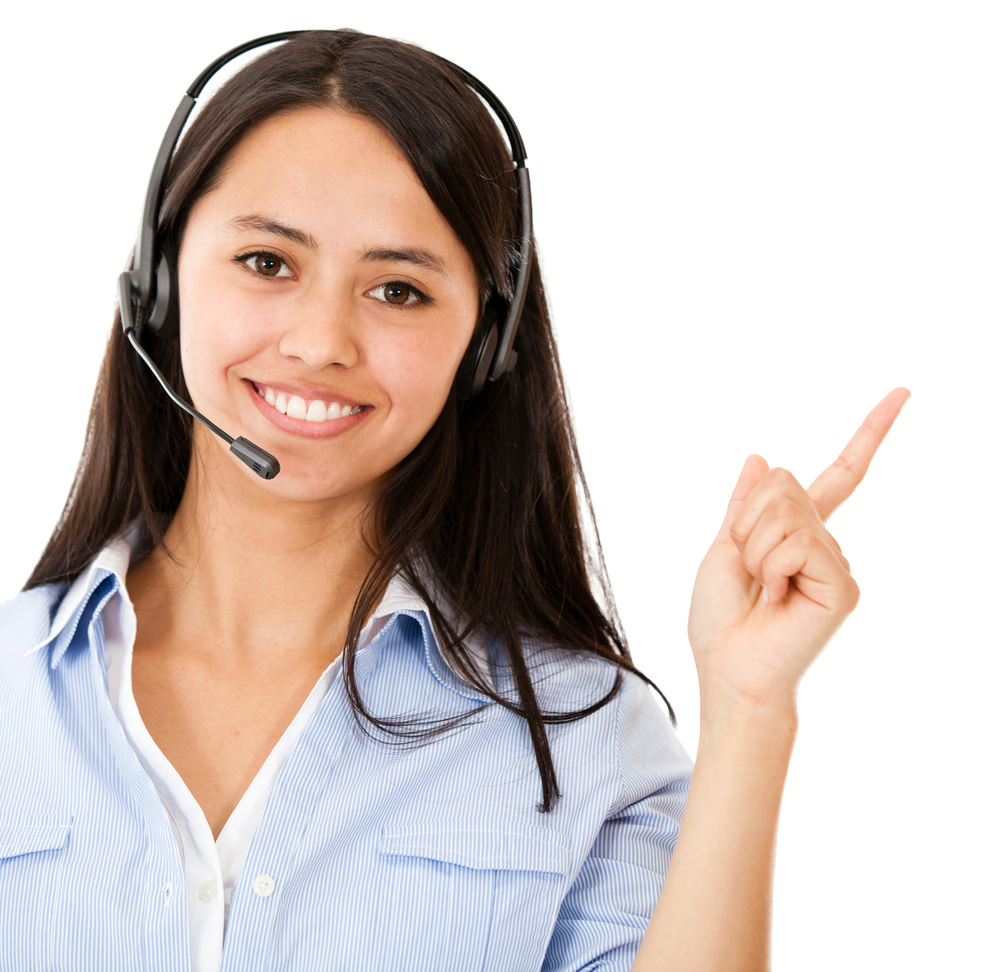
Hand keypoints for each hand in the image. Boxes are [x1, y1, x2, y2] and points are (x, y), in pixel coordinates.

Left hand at [687, 388, 909, 714]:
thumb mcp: (722, 548)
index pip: (840, 474)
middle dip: (746, 521)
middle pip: (784, 483)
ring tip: (761, 587)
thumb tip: (759, 456)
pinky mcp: (843, 584)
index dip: (870, 432)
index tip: (903, 393)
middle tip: (746, 568)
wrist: (729, 669)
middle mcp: (823, 542)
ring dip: (754, 547)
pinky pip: (798, 542)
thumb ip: (744, 505)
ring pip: (786, 511)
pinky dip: (771, 566)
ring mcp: (836, 562)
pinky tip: (776, 598)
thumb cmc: (721, 620)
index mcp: (796, 531)